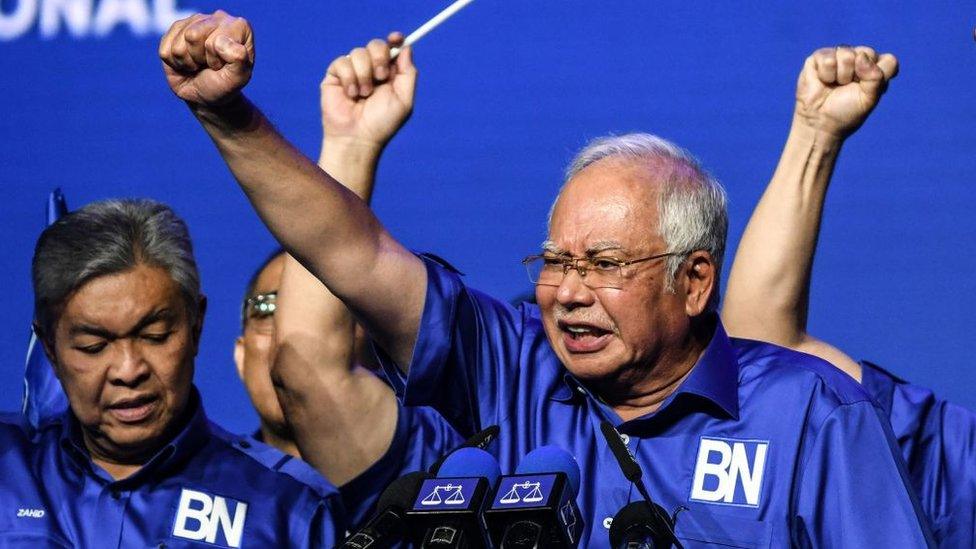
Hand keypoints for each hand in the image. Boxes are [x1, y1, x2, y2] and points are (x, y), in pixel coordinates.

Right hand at [159, 10, 254, 105]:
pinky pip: (166, 51)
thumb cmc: (224, 85)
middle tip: (209, 65)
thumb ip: (239, 59)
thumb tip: (220, 41)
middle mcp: (217, 18)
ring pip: (178, 45)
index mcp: (239, 27)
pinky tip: (187, 63)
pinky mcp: (175, 30)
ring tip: (199, 64)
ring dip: (188, 62)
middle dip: (200, 58)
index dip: (216, 59)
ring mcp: (195, 21)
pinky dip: (175, 63)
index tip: (223, 65)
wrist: (206, 96)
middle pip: (192, 36)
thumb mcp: (238, 78)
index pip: (215, 40)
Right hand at [321, 33, 416, 148]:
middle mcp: (371, 70)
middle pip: (376, 45)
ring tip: (363, 95)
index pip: (392, 48)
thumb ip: (408, 73)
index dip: (395, 40)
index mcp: (389, 74)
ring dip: (364, 75)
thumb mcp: (404, 99)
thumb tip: (406, 47)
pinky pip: (342, 62)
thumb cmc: (382, 123)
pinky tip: (350, 94)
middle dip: (379, 58)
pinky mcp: (335, 76)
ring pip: (358, 53)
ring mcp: (352, 71)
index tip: (396, 38)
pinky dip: (349, 78)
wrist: (357, 137)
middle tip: (380, 77)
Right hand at [794, 46, 897, 138]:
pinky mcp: (820, 57)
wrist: (820, 122)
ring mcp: (839, 55)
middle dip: (857, 74)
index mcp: (875, 69)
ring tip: (834, 85)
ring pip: (846, 53)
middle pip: (867, 52)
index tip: (866, 91)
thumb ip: (876, 77)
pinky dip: (826, 74)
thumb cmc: (845, 112)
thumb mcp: (869, 99)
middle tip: (847, 88)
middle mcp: (858, 59)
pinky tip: (823, 81)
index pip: (888, 60)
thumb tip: (860, 56)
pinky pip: (827, 58)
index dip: (878, 75)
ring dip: (840, 75)